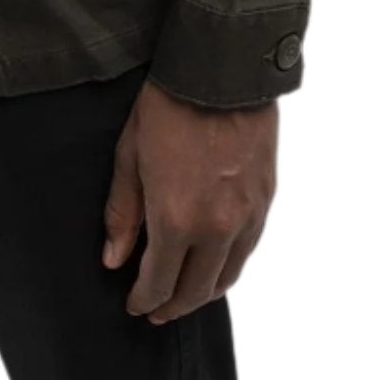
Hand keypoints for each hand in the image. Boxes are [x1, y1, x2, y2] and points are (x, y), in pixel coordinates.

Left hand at [100, 77, 277, 322]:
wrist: (222, 69)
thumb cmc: (168, 104)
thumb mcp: (131, 154)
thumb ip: (123, 212)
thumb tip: (113, 259)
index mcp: (176, 218)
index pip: (159, 281)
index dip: (144, 299)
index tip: (134, 304)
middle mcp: (217, 227)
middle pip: (196, 289)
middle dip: (172, 305)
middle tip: (156, 310)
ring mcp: (247, 216)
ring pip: (228, 276)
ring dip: (204, 292)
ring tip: (185, 294)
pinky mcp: (266, 199)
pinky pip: (248, 249)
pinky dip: (229, 265)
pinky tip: (215, 262)